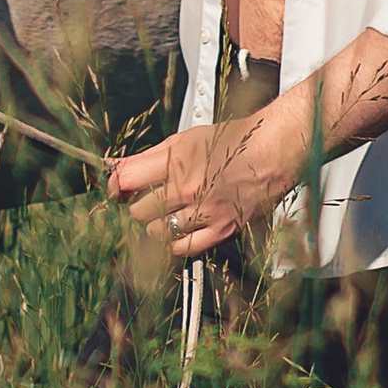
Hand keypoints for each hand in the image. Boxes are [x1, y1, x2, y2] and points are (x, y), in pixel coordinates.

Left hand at [110, 119, 272, 256]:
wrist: (274, 152)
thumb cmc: (234, 142)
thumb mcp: (186, 139)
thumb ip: (148, 156)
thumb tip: (113, 165)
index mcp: (177, 160)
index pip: (125, 180)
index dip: (116, 186)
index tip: (119, 189)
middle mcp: (189, 188)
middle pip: (138, 211)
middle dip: (140, 206)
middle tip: (152, 199)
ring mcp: (205, 211)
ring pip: (156, 232)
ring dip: (158, 225)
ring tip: (173, 212)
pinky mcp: (222, 230)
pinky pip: (182, 248)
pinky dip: (176, 241)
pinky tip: (182, 229)